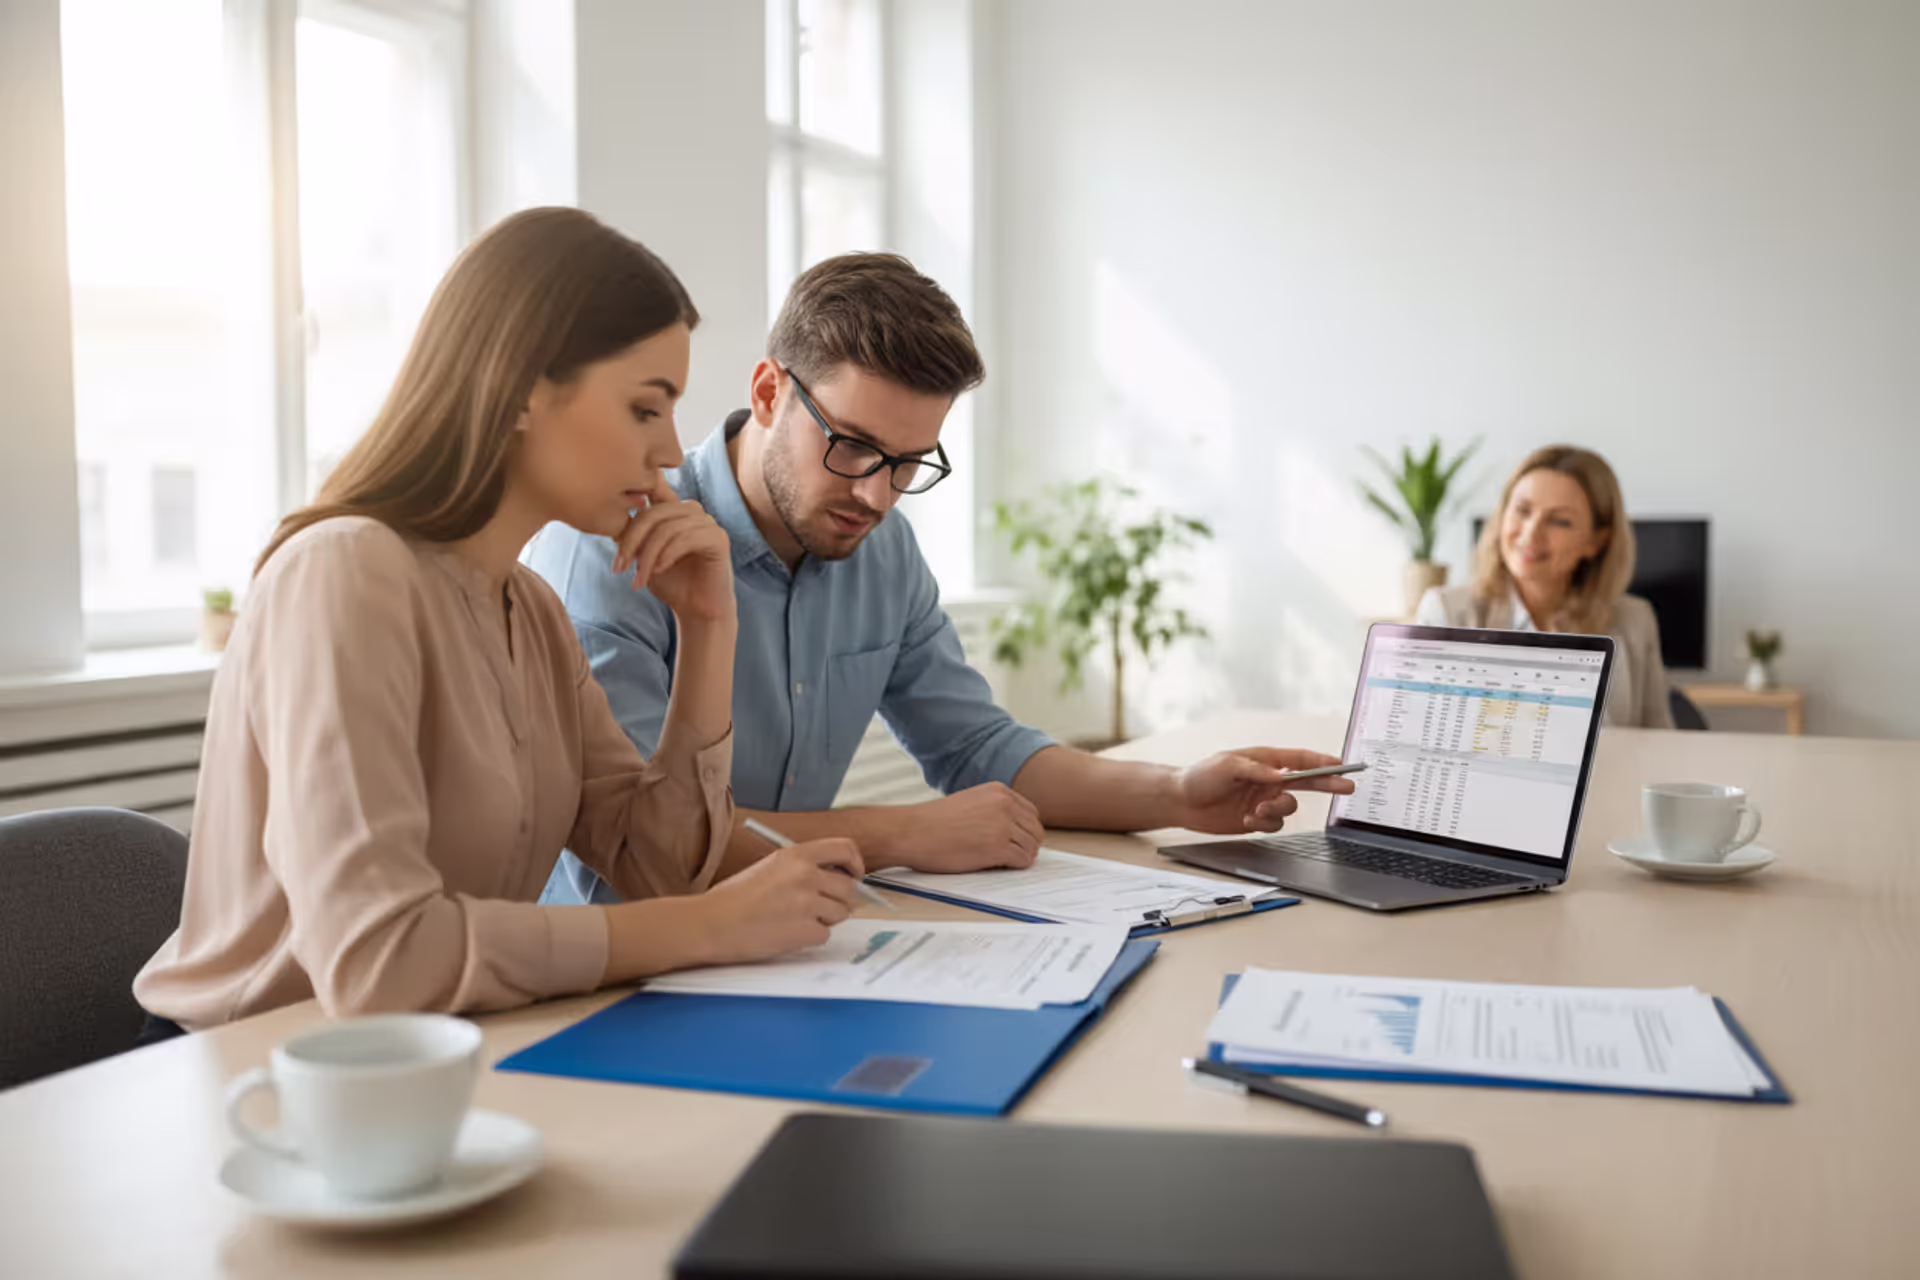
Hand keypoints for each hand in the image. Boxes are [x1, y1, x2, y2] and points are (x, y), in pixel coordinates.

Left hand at [610, 479, 734, 623]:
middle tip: (620, 567)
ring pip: (667, 528)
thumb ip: (632, 538)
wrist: (697, 611)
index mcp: (673, 509)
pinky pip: (686, 539)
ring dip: (648, 555)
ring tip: (638, 577)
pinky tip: (658, 571)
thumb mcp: (643, 558)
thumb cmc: (671, 583)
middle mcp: (692, 510)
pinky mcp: (718, 538)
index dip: (630, 509)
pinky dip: (667, 555)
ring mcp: (707, 522)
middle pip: (654, 513)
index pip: (649, 493)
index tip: (615, 544)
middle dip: (632, 541)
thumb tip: (612, 525)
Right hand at [698, 839, 864, 962]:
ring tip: (795, 920)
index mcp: (797, 855)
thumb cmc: (733, 898)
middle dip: (840, 901)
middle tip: (820, 908)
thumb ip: (801, 868)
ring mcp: (808, 903)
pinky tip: (787, 934)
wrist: (712, 923)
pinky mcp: (806, 929)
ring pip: (841, 913)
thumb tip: (832, 878)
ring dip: (826, 920)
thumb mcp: (770, 867)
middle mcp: (806, 875)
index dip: (855, 864)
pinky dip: (811, 938)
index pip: (846, 849)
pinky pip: (825, 935)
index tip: (854, 875)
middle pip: (850, 888)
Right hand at [890, 783, 1043, 872]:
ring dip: (1020, 857)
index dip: (1023, 831)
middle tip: (1007, 856)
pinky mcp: (998, 846)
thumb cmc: (932, 823)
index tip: (1011, 842)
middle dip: (1025, 845)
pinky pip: (1023, 860)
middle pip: (1036, 830)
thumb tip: (1014, 831)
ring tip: (998, 861)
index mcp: (998, 791)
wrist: (911, 832)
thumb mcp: (969, 803)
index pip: (1031, 813)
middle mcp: (1005, 804)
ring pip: (1032, 846)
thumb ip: (992, 810)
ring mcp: (1003, 824)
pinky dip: (1015, 866)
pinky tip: (995, 865)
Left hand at [1170, 747, 1357, 834]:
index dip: (1323, 760)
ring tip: (1256, 811)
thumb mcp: (1227, 766)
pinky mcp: (1256, 819)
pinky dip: (1263, 824)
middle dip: (1328, 784)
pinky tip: (1245, 819)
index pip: (1300, 759)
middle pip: (1307, 782)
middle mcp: (1268, 779)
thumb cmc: (1200, 776)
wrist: (1181, 801)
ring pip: (1289, 808)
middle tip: (1347, 787)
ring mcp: (1264, 799)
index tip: (1342, 764)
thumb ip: (1256, 771)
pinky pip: (1273, 824)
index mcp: (1265, 760)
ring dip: (1277, 810)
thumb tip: (1280, 776)